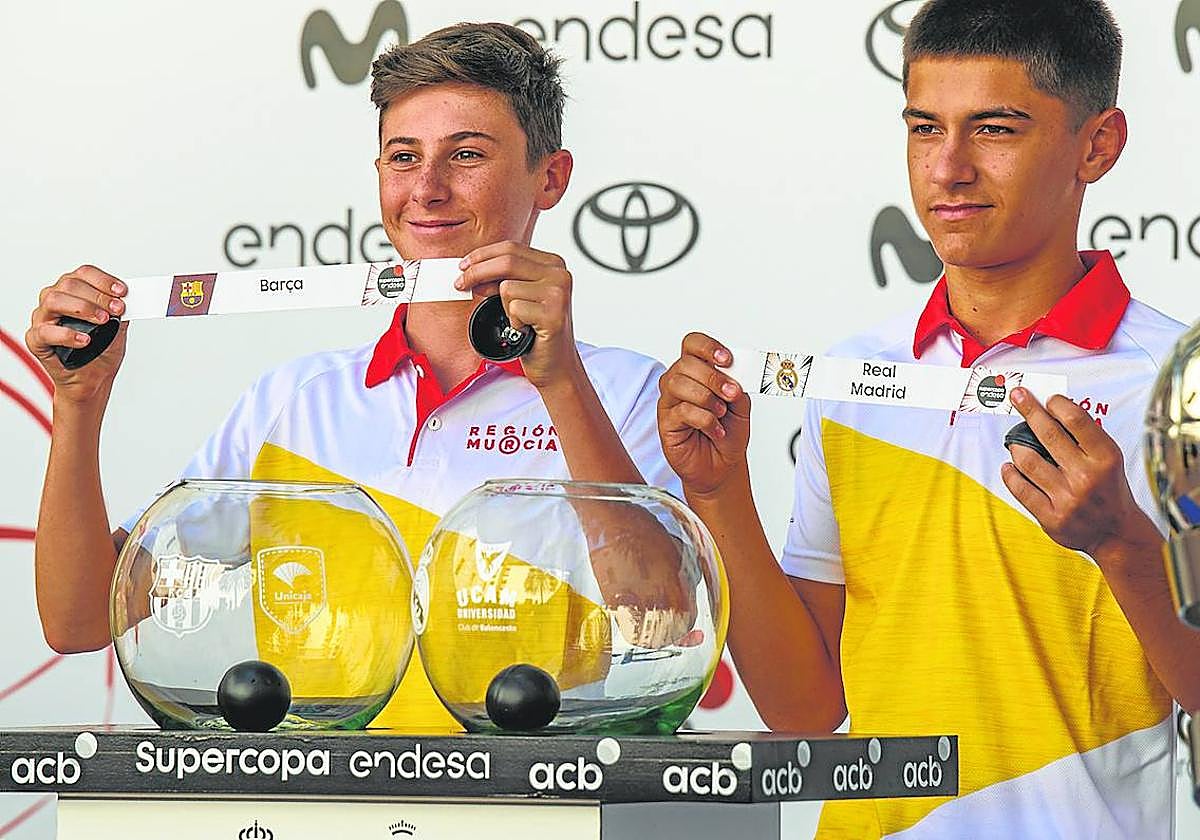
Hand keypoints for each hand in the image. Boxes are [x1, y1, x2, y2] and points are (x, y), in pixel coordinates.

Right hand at [26, 265, 128, 402]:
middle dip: (98, 295)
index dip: (104, 280)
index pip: (84, 274)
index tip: (122, 292)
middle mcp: (55, 300)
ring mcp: (43, 318)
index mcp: (74, 292)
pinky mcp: (36, 339)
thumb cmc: (101, 351)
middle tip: (117, 309)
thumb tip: (131, 300)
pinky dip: (67, 334)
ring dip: (82, 308)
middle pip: (69, 284)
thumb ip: (120, 312)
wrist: (93, 380)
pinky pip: (45, 332)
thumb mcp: (118, 328)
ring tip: (102, 320)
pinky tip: (85, 339)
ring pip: (54, 300)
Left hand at [456, 241, 577, 387]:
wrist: (556, 365)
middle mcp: (560, 275)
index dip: (482, 255)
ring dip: (503, 308)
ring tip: (518, 321)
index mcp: (553, 264)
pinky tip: (525, 330)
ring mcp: (559, 294)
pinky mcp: (553, 314)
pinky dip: (513, 323)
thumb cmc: (536, 332)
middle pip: (507, 261)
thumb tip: (471, 270)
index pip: (511, 247)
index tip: (463, 266)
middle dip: (476, 272)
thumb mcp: (519, 297)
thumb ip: (502, 278)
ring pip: (507, 287)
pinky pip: (514, 309)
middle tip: (460, 284)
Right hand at [657, 332, 750, 497]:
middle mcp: (679, 382)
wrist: (723, 465)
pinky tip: (715, 430)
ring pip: (678, 383)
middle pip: (685, 363)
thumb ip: (738, 384)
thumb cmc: (728, 433)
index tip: (727, 359)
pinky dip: (705, 420)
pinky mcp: (665, 423)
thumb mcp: (742, 405)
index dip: (708, 347)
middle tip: (731, 393)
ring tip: (721, 413)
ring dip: (707, 398)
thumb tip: (735, 371)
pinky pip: (682, 411)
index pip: (693, 344)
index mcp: (697, 371)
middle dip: (713, 377)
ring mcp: (669, 402)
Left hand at [1001, 388, 1159, 561]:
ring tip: (1014, 444)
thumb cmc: (1109, 489)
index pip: (1077, 420)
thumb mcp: (1108, 460)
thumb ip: (1085, 438)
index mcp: (1106, 459)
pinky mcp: (1051, 518)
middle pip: (1049, 434)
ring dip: (1016, 447)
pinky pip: (1020, 489)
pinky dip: (1010, 474)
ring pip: (1027, 462)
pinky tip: (1009, 467)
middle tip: (1018, 397)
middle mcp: (1087, 477)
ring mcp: (1067, 499)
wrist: (1116, 533)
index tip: (1046, 398)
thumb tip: (1051, 410)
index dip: (1057, 404)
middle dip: (1029, 410)